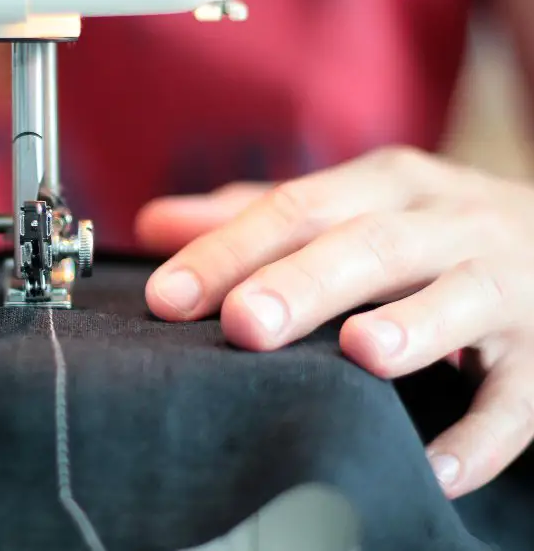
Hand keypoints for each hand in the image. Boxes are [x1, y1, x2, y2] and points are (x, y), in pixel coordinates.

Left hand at [136, 147, 533, 497]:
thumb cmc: (427, 229)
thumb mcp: (351, 206)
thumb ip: (256, 218)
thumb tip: (155, 225)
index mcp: (386, 185)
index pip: (296, 209)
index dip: (230, 252)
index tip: (167, 297)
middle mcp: (448, 223)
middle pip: (371, 246)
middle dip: (306, 283)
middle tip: (244, 322)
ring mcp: (506, 284)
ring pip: (461, 299)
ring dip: (413, 328)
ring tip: (361, 354)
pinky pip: (518, 397)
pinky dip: (482, 435)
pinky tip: (436, 467)